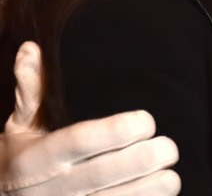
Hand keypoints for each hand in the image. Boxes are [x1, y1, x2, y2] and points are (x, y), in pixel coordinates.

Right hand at [0, 42, 179, 194]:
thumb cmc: (19, 159)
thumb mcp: (19, 128)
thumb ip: (31, 92)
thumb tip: (31, 50)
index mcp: (38, 156)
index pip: (79, 140)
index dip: (115, 131)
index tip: (147, 121)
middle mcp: (52, 187)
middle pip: (102, 174)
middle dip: (142, 161)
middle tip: (169, 147)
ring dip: (147, 190)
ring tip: (171, 176)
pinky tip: (157, 195)